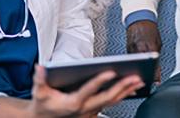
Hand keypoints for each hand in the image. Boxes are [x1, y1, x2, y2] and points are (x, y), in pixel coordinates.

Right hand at [29, 64, 143, 117]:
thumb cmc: (43, 105)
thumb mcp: (39, 92)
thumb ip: (40, 79)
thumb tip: (40, 67)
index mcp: (73, 103)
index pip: (89, 90)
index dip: (100, 81)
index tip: (111, 71)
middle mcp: (85, 109)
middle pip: (107, 98)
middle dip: (122, 87)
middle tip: (135, 76)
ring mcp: (91, 112)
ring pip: (112, 102)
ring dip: (126, 91)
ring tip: (139, 80)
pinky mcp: (94, 113)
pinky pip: (111, 104)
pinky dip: (122, 96)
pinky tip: (131, 89)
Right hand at [126, 20, 161, 81]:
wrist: (139, 19)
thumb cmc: (150, 30)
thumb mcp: (157, 42)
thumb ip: (157, 55)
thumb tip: (157, 70)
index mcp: (149, 45)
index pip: (152, 63)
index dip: (154, 73)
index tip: (156, 81)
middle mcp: (139, 47)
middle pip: (142, 65)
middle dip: (145, 74)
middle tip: (148, 82)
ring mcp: (131, 48)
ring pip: (134, 63)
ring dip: (138, 70)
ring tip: (142, 79)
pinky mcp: (127, 48)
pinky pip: (131, 59)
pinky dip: (134, 65)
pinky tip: (137, 69)